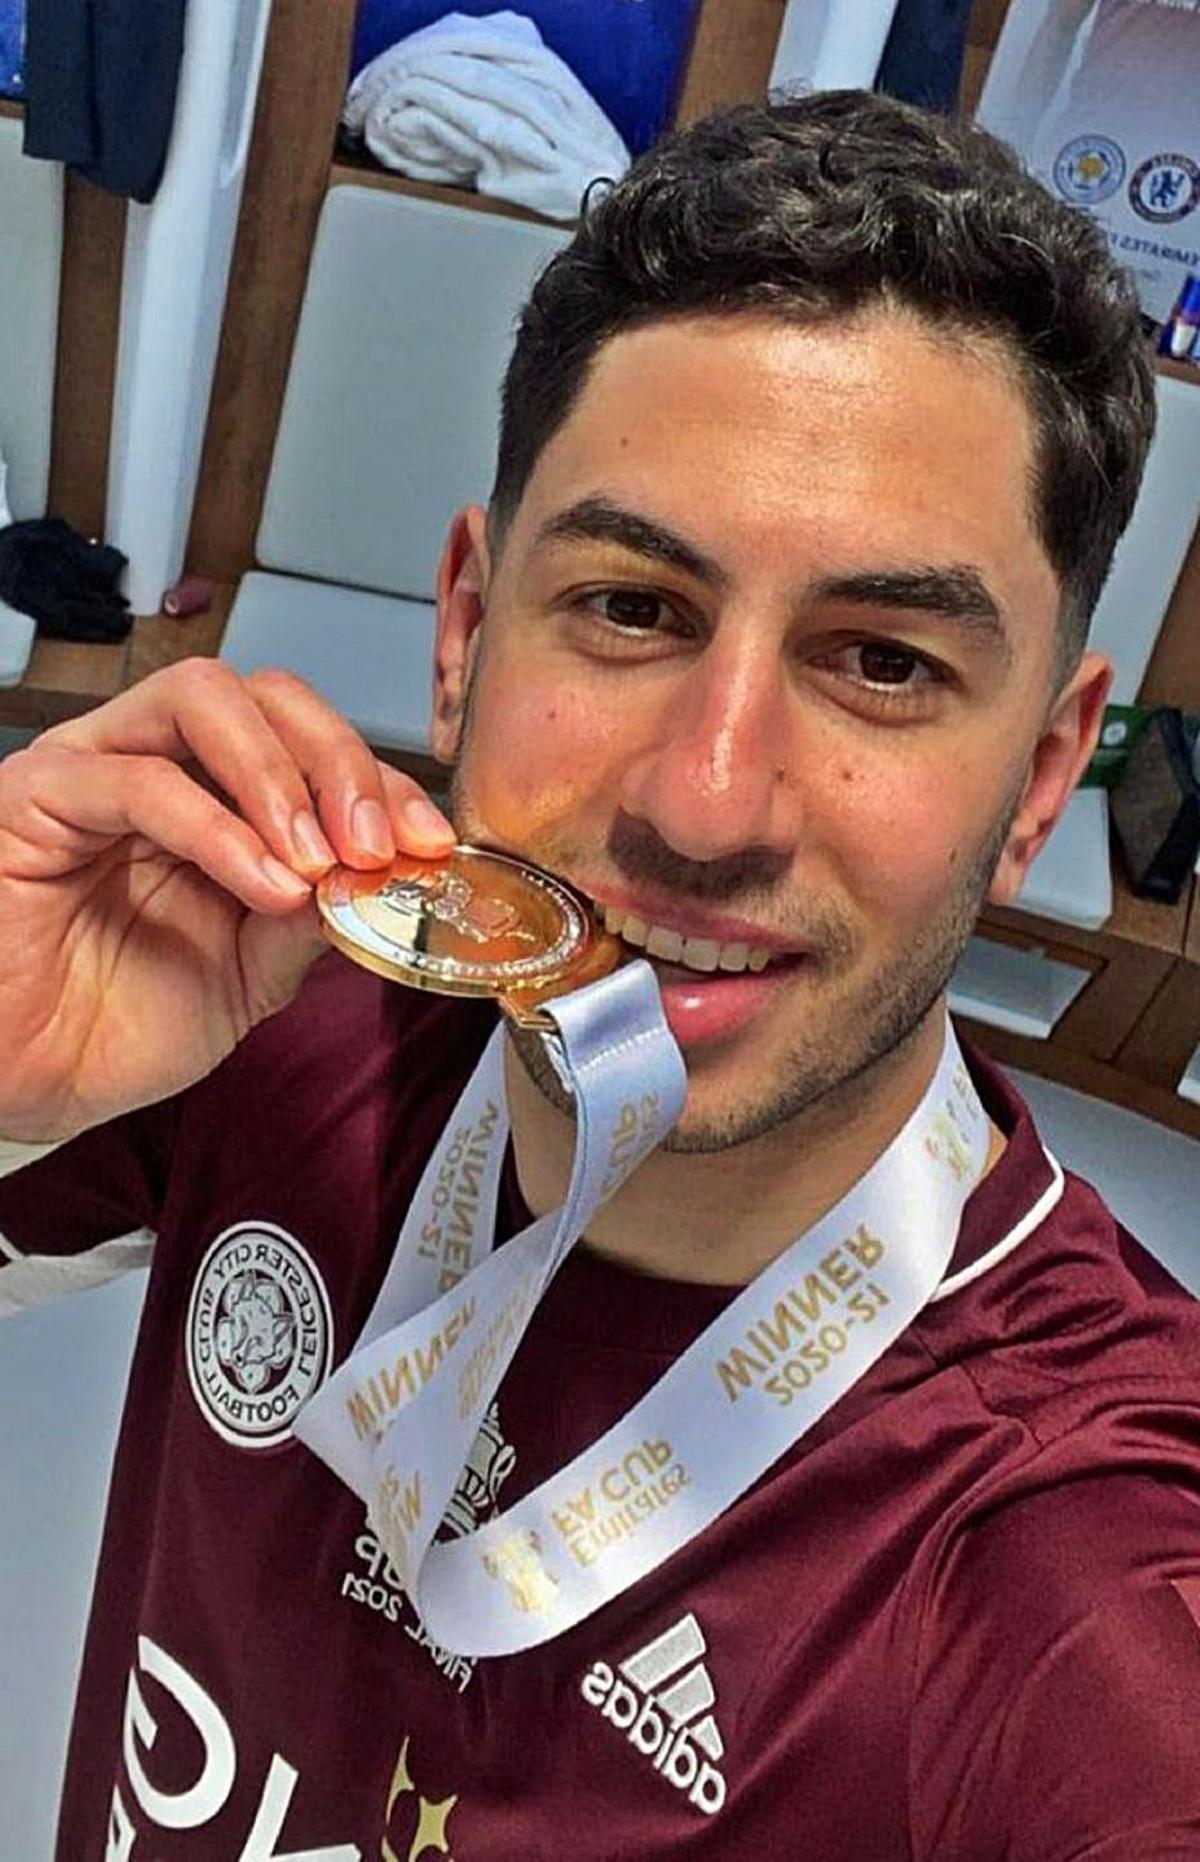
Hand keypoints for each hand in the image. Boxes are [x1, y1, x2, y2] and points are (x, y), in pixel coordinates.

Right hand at [0, 660, 454, 1140]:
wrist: (24, 1086)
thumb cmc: (118, 1026)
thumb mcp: (252, 975)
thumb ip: (312, 918)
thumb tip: (384, 871)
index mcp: (214, 797)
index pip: (309, 743)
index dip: (378, 781)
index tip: (426, 842)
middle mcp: (156, 762)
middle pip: (266, 696)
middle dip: (339, 761)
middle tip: (375, 842)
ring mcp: (96, 767)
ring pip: (203, 700)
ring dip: (281, 777)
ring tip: (321, 862)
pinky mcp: (39, 794)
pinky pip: (139, 778)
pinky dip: (218, 826)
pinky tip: (265, 882)